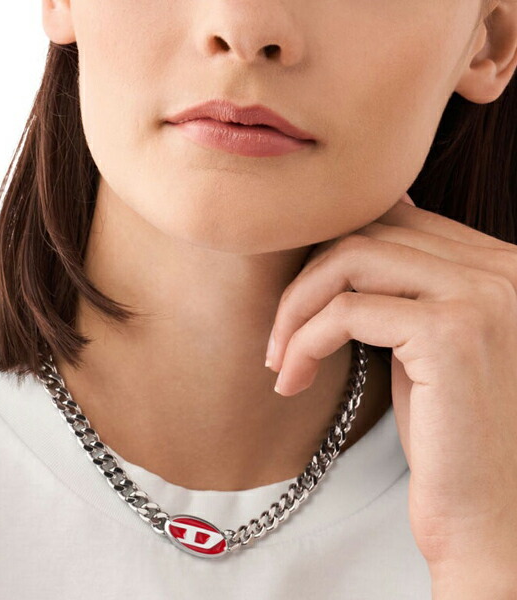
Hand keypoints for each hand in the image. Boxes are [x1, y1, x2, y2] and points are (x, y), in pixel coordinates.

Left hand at [265, 192, 516, 574]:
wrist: (487, 514)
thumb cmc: (446, 432)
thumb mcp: (419, 342)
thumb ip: (397, 289)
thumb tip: (347, 242)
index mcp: (495, 263)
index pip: (392, 217)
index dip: (329, 254)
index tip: (300, 304)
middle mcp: (501, 267)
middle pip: (366, 230)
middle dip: (305, 280)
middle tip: (279, 335)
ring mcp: (482, 296)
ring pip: (349, 260)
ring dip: (296, 308)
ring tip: (280, 359)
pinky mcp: (451, 335)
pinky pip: (346, 312)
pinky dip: (304, 342)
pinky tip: (292, 380)